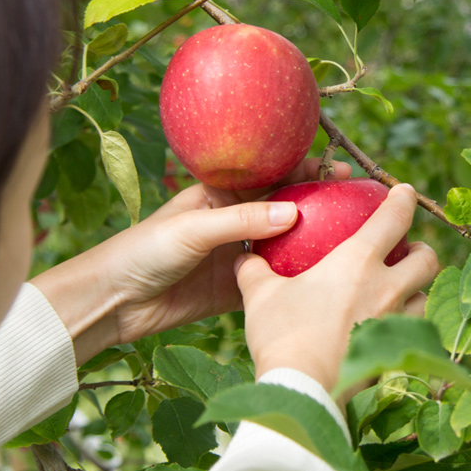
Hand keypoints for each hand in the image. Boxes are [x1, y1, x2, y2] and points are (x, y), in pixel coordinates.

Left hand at [31, 158, 350, 364]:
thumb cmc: (144, 250)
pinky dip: (296, 277)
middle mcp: (234, 222)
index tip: (337, 171)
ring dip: (313, 241)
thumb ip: (241, 220)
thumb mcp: (192, 228)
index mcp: (220, 195)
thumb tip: (294, 212)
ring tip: (350, 239)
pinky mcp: (239, 288)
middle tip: (354, 203)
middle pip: (284, 209)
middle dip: (319, 204)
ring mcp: (239, 255)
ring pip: (284, 244)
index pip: (270, 176)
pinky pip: (274, 279)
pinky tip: (324, 277)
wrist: (115, 300)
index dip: (304, 170)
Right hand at [235, 184, 438, 392]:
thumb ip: (255, 270)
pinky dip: (407, 324)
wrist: (302, 389)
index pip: (393, 218)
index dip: (402, 200)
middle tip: (408, 250)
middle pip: (427, 259)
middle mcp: (386, 288)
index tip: (404, 192)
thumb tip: (245, 257)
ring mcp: (394, 322)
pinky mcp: (393, 352)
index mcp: (358, 262)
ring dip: (417, 290)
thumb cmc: (283, 335)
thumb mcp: (261, 295)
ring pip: (425, 298)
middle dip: (422, 250)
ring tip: (401, 291)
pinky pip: (413, 332)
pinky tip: (388, 327)